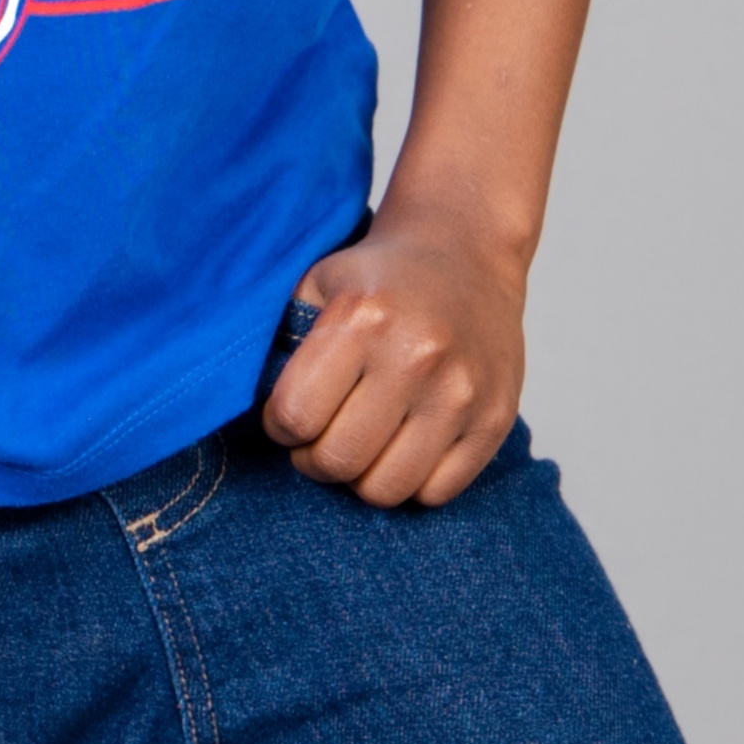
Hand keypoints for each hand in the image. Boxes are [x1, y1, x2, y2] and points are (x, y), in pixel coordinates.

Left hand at [261, 192, 531, 508]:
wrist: (464, 251)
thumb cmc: (380, 277)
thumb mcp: (318, 283)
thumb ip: (281, 340)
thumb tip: (249, 406)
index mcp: (364, 320)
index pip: (296, 417)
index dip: (280, 426)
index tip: (289, 415)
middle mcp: (417, 357)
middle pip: (339, 461)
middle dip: (314, 459)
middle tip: (319, 438)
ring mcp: (462, 392)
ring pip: (387, 488)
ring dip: (362, 477)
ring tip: (361, 444)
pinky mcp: (494, 419)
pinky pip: (437, 492)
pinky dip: (412, 481)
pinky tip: (403, 445)